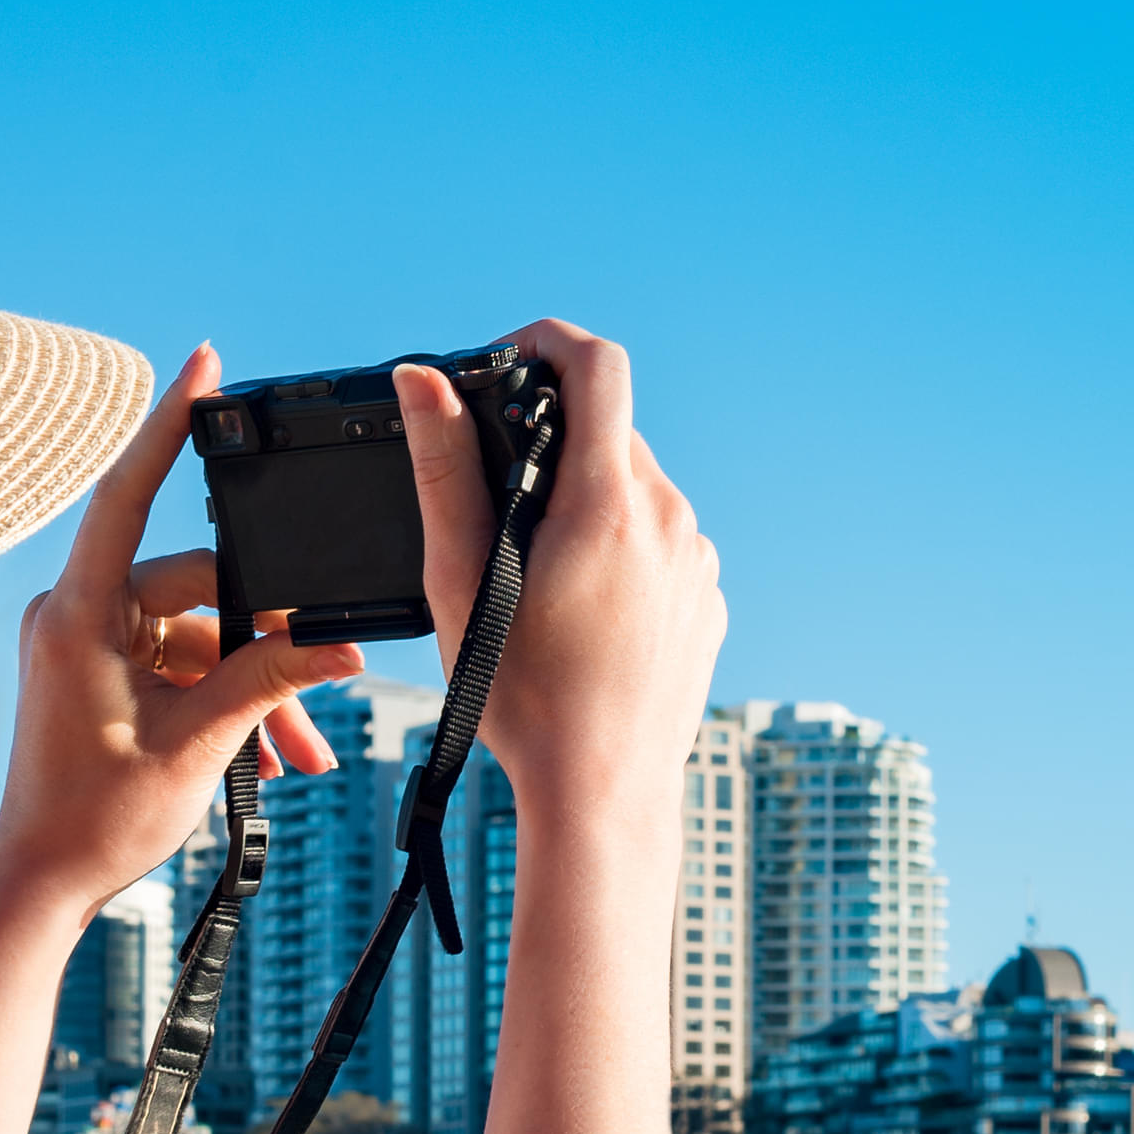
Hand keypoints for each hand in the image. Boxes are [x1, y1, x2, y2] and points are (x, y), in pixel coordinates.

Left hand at [0, 346, 361, 917]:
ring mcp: (85, 641)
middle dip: (265, 639)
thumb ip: (269, 682)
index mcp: (77, 616)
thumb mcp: (199, 745)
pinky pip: (178, 661)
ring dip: (250, 685)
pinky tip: (272, 751)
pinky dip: (223, 697)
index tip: (203, 362)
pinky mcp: (99, 670)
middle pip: (195, 586)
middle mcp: (74, 614)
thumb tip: (338, 646)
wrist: (40, 884)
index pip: (126, 494)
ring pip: (196, 633)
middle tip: (326, 683)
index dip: (168, 424)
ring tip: (299, 752)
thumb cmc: (94, 820)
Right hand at [396, 321, 722, 821]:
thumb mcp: (462, 579)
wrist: (602, 792)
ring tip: (536, 574)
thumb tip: (425, 382)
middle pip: (612, 433)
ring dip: (587, 502)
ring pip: (637, 491)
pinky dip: (620, 551)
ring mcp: (697, 560)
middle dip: (554, 443)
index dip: (548, 341)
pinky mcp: (708, 599)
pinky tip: (581, 612)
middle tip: (498, 500)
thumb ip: (444, 469)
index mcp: (608, 501)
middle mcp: (669, 518)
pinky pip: (662, 544)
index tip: (508, 358)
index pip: (598, 365)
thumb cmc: (523, 697)